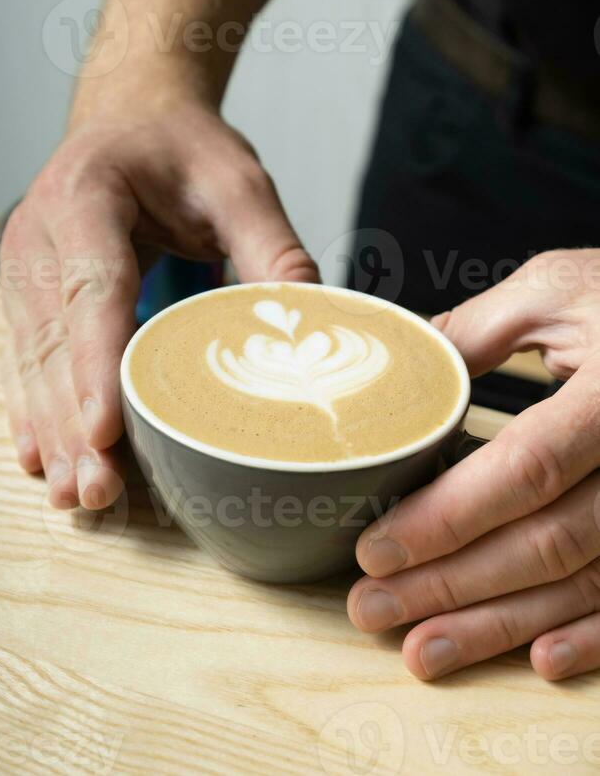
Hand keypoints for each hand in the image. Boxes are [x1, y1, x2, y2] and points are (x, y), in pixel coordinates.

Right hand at [0, 100, 317, 509]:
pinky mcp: (28, 295)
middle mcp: (41, 235)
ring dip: (51, 432)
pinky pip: (23, 361)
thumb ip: (273, 248)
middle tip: (98, 491)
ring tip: (75, 495)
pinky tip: (40, 459)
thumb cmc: (179, 147)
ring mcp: (25, 269)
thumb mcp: (237, 182)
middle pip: (54, 341)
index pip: (91, 287)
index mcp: (88, 195)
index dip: (95, 363)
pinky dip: (32, 413)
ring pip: (32, 362)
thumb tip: (314, 325)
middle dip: (73, 423)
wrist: (129, 120)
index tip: (105, 430)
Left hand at [347, 249, 599, 680]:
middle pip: (546, 541)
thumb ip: (474, 331)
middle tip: (372, 608)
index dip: (448, 517)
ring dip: (500, 625)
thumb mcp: (552, 289)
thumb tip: (397, 377)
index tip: (375, 548)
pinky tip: (539, 659)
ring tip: (423, 648)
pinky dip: (593, 635)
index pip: (526, 469)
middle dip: (451, 584)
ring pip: (583, 580)